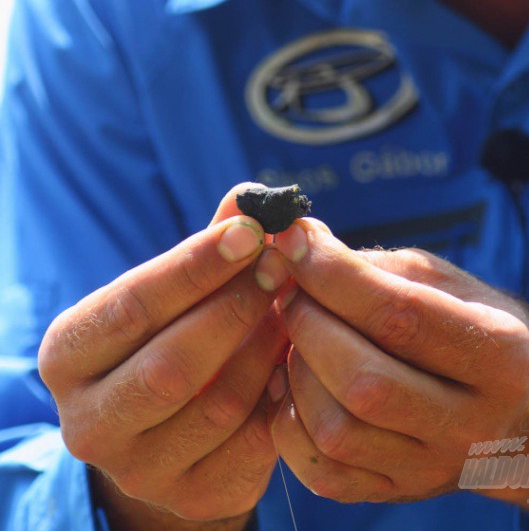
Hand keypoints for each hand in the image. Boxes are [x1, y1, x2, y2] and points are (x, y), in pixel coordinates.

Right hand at [38, 185, 292, 528]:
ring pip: (218, 404)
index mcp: (69, 354)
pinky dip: (281, 393)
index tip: (251, 231)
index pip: (134, 304)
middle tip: (281, 267)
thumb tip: (249, 198)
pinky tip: (296, 359)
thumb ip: (208, 244)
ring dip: (267, 349)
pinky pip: (251, 443)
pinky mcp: (191, 495)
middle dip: (236, 306)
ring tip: (294, 307)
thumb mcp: (174, 291)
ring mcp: (137, 469)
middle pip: (172, 362)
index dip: (197, 266)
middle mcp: (88, 420)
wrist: (169, 433)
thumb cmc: (169, 336)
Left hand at [265, 221, 528, 504]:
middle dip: (309, 323)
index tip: (295, 240)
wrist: (523, 413)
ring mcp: (435, 468)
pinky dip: (290, 421)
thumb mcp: (448, 281)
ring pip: (337, 432)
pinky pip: (323, 472)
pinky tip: (295, 384)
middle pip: (365, 381)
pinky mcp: (399, 493)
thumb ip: (378, 265)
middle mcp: (473, 423)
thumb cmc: (474, 324)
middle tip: (291, 290)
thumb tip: (300, 245)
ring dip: (297, 371)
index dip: (334, 275)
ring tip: (296, 337)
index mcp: (501, 354)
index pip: (400, 315)